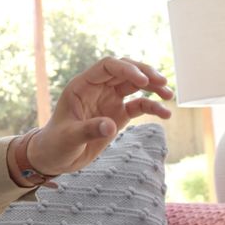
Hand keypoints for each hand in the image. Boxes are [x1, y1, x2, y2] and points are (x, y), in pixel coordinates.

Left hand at [28, 57, 172, 175]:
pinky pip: (138, 105)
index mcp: (82, 86)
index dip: (126, 69)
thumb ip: (88, 130)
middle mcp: (97, 89)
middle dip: (144, 73)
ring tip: (169, 95)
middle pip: (125, 70)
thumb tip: (110, 126)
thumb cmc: (55, 144)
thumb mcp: (69, 138)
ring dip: (153, 87)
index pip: (107, 67)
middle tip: (162, 83)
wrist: (55, 158)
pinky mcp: (117, 115)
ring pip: (134, 85)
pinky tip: (165, 114)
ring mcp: (109, 100)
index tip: (143, 81)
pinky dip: (152, 107)